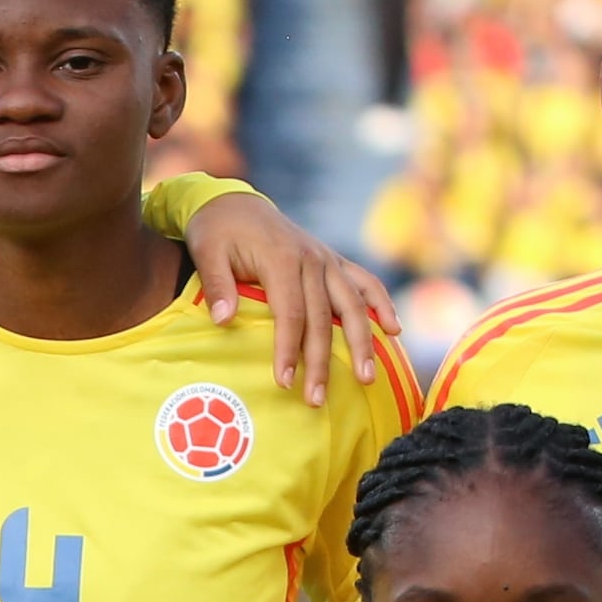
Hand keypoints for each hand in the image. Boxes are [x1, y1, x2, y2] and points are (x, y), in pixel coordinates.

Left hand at [177, 186, 402, 396]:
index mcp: (281, 258)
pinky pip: (364, 282)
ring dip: (362, 342)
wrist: (233, 203)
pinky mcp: (332, 261)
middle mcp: (311, 259)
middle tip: (316, 399)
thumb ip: (218, 286)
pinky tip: (394, 329)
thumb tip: (223, 321)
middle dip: (321, 362)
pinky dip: (381, 304)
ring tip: (368, 378)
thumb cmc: (216, 231)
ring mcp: (326, 259)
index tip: (285, 382)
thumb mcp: (206, 252)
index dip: (288, 350)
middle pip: (323, 318)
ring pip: (352, 304)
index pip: (290, 313)